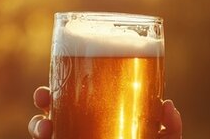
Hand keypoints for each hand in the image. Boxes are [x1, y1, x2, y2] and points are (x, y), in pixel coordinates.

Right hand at [28, 86, 182, 138]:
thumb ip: (171, 130)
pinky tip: (47, 137)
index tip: (62, 76)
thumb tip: (168, 105)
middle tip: (43, 95)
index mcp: (102, 120)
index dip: (67, 85)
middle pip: (56, 110)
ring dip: (38, 125)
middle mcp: (82, 131)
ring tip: (45, 126)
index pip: (81, 98)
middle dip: (44, 100)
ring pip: (45, 132)